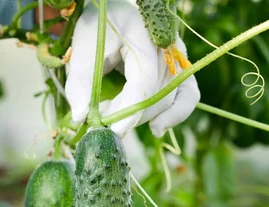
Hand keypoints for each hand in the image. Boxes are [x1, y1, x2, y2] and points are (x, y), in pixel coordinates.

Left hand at [65, 0, 200, 136]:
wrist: (116, 13)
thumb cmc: (99, 28)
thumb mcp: (83, 48)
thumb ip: (81, 81)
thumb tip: (80, 118)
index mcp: (143, 35)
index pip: (143, 80)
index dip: (128, 110)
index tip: (111, 131)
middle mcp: (168, 46)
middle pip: (156, 94)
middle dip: (130, 115)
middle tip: (103, 124)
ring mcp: (178, 58)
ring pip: (168, 99)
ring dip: (142, 116)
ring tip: (116, 121)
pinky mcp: (181, 69)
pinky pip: (187, 96)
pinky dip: (174, 115)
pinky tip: (156, 129)